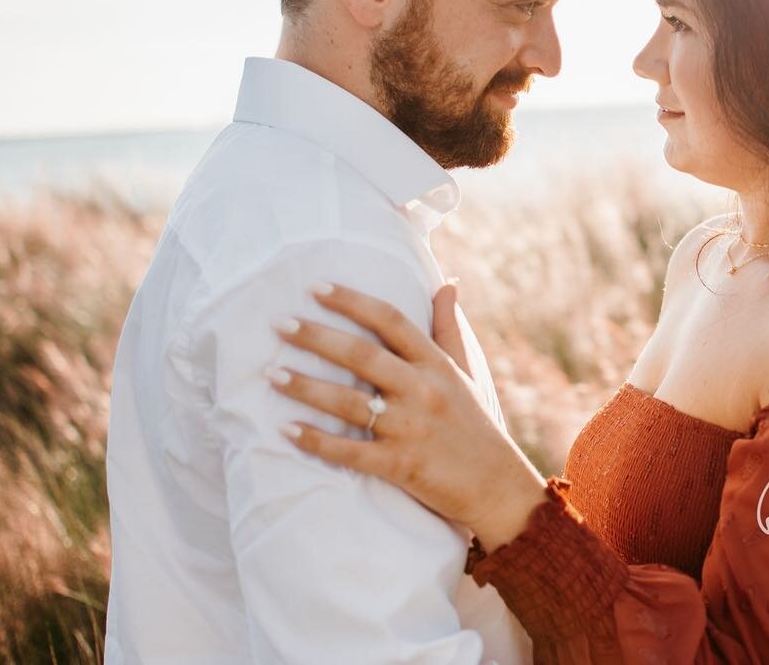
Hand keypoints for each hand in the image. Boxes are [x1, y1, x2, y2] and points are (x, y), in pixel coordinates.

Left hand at [269, 282, 547, 549]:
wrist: (497, 486)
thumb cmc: (475, 424)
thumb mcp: (466, 371)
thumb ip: (450, 328)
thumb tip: (447, 283)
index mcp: (436, 364)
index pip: (391, 321)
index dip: (352, 301)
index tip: (316, 288)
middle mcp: (423, 390)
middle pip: (363, 356)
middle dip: (316, 337)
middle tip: (279, 323)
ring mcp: (411, 428)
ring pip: (350, 402)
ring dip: (306, 387)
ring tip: (271, 373)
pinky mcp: (401, 466)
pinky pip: (350, 452)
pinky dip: (317, 441)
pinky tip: (286, 430)